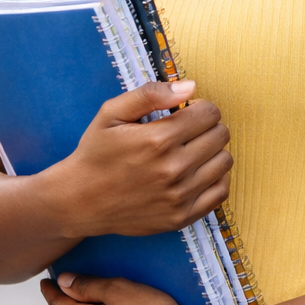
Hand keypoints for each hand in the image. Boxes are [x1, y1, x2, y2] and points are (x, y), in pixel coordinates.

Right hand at [34, 79, 232, 242]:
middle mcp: (173, 169)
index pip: (210, 114)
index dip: (201, 107)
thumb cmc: (96, 153)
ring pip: (224, 162)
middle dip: (208, 126)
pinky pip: (221, 192)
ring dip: (213, 151)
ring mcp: (179, 196)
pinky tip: (198, 172)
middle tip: (189, 130)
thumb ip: (150, 94)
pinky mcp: (181, 217)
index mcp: (158, 139)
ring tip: (192, 150)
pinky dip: (216, 178)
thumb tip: (190, 87)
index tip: (187, 112)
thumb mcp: (112, 113)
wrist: (80, 200)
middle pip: (220, 135)